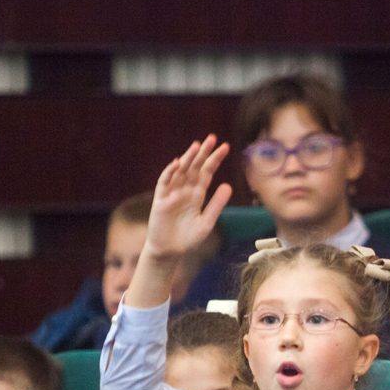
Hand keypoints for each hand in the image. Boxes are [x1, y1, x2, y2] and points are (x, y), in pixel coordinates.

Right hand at [146, 135, 231, 259]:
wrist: (169, 252)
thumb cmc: (188, 239)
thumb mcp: (206, 222)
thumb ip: (216, 205)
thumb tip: (228, 185)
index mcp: (197, 194)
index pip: (207, 172)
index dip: (215, 160)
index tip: (226, 147)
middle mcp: (185, 190)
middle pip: (195, 167)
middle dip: (203, 153)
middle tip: (212, 137)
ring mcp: (172, 193)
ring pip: (181, 171)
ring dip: (188, 158)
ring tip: (197, 146)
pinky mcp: (161, 200)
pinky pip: (164, 183)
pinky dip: (170, 172)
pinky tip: (178, 163)